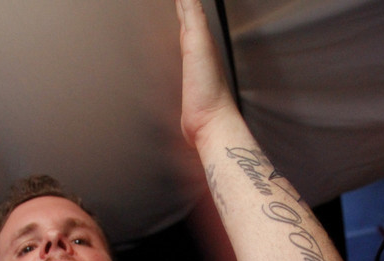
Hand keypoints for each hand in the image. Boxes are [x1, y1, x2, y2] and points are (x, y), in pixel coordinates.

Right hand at [174, 0, 236, 146]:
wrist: (210, 124)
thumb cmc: (208, 90)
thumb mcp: (199, 43)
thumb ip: (193, 16)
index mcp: (202, 39)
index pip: (190, 10)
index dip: (182, 1)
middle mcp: (200, 52)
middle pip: (188, 24)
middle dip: (181, 9)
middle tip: (176, 2)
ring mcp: (193, 70)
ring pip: (184, 41)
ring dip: (179, 27)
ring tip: (174, 17)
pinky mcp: (185, 88)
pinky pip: (178, 62)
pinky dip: (173, 52)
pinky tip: (173, 54)